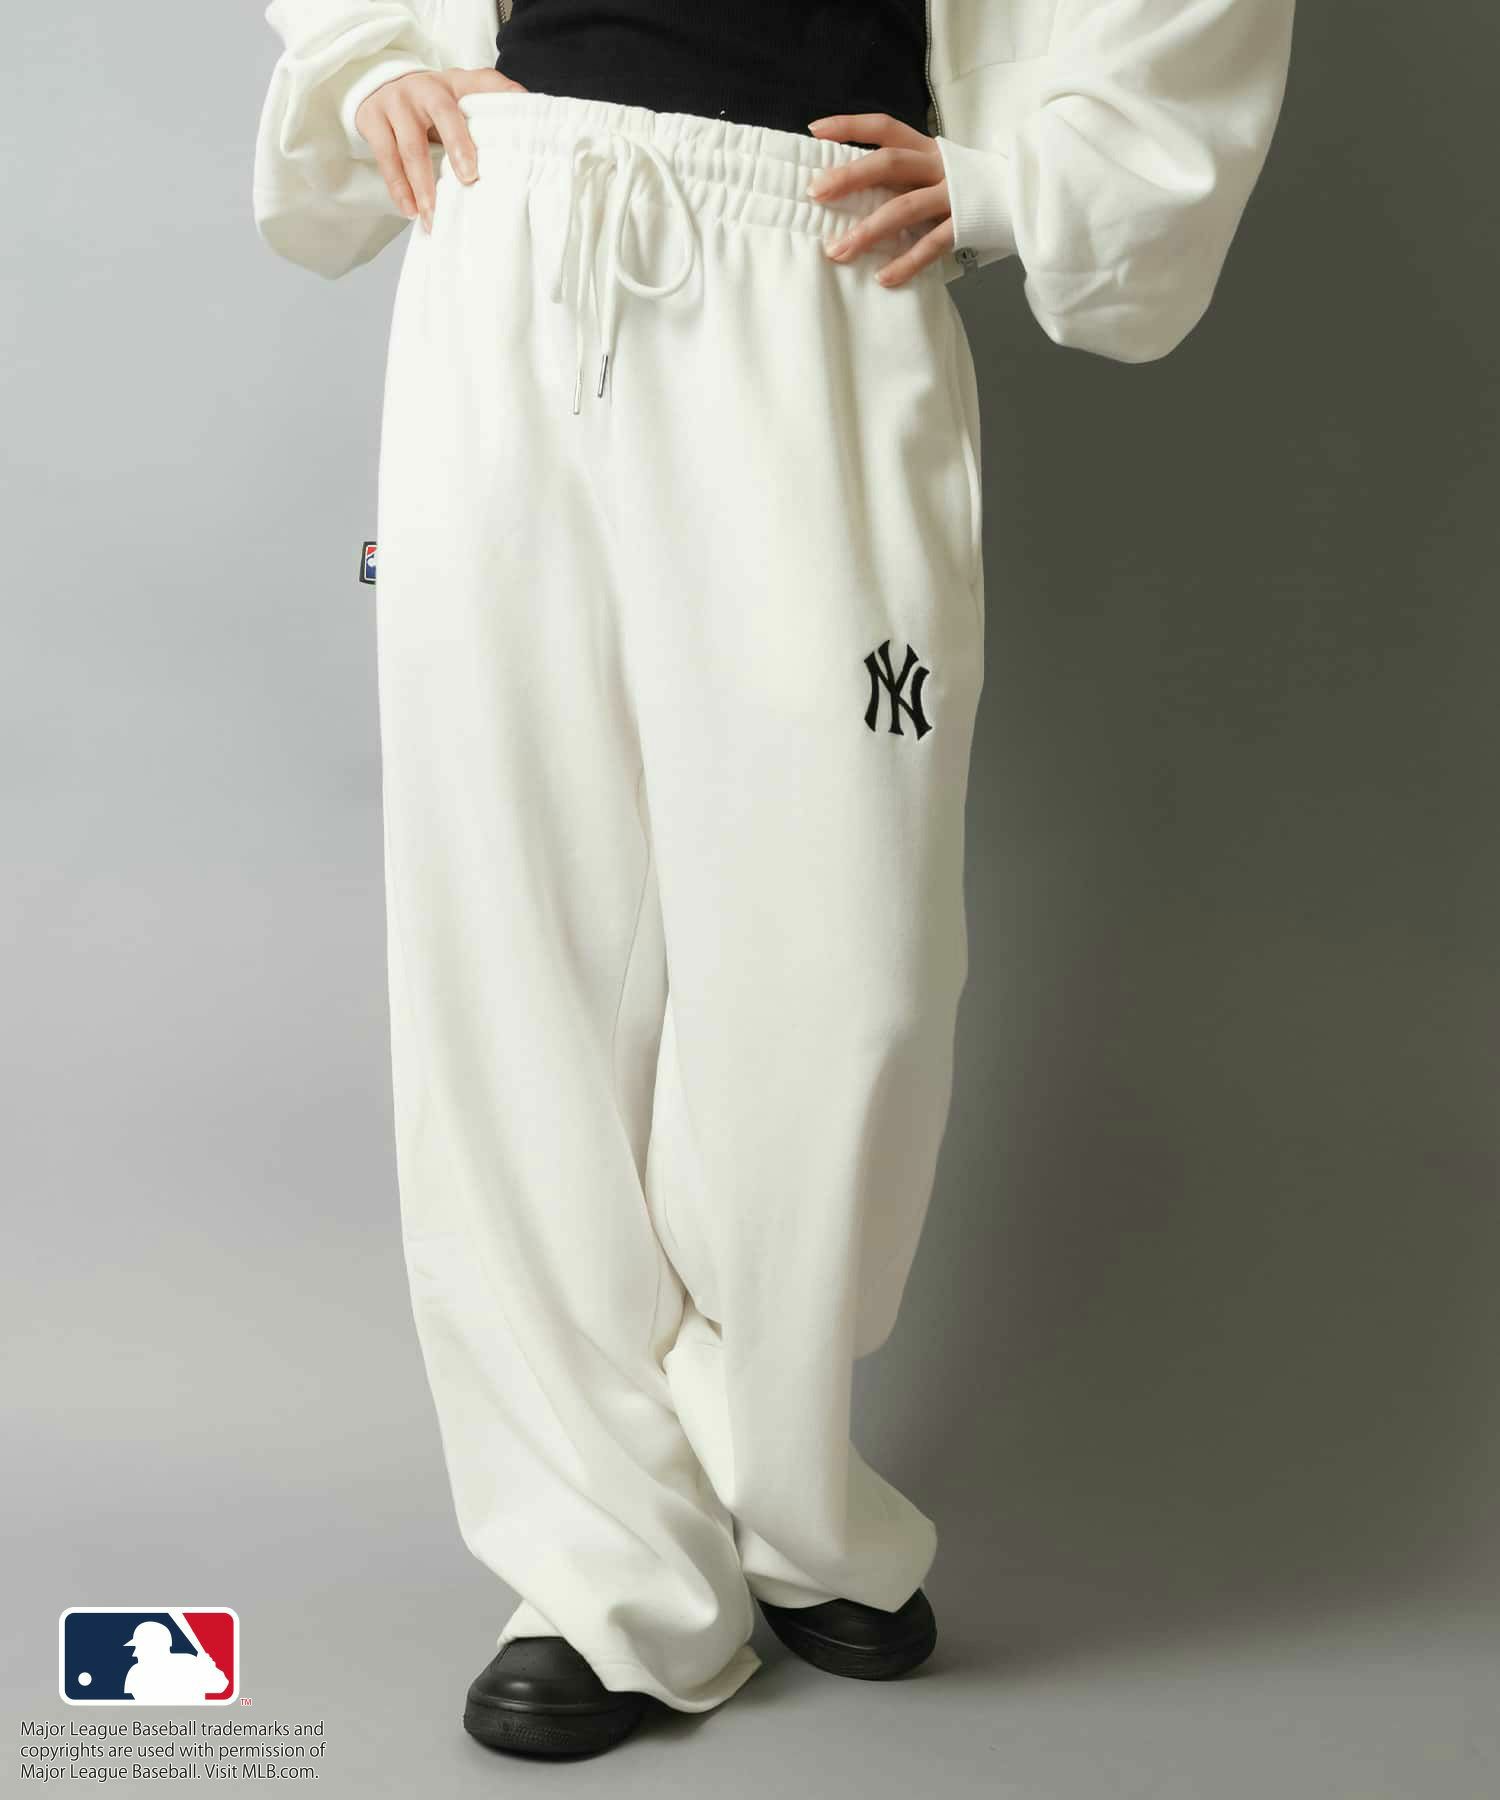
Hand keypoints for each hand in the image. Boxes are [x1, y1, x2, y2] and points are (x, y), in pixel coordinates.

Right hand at [355, 68, 528, 232]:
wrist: (382, 85)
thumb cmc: (434, 102)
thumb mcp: (464, 94)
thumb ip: (494, 103)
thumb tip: (532, 119)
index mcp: (455, 82)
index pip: (483, 86)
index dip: (497, 103)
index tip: (510, 136)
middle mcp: (425, 88)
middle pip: (443, 116)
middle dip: (457, 147)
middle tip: (469, 180)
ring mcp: (395, 102)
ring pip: (410, 146)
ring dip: (422, 186)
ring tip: (433, 217)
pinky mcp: (371, 119)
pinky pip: (385, 158)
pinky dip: (398, 187)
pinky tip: (410, 211)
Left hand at [804, 113, 954, 288]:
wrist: (1025, 195)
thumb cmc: (967, 186)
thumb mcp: (934, 170)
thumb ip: (902, 177)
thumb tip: (849, 190)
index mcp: (926, 148)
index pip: (884, 127)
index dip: (850, 126)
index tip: (815, 130)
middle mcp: (937, 166)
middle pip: (889, 164)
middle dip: (850, 176)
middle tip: (816, 192)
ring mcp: (952, 194)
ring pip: (905, 208)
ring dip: (868, 231)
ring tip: (838, 251)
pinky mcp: (965, 223)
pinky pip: (931, 246)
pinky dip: (906, 263)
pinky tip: (883, 278)